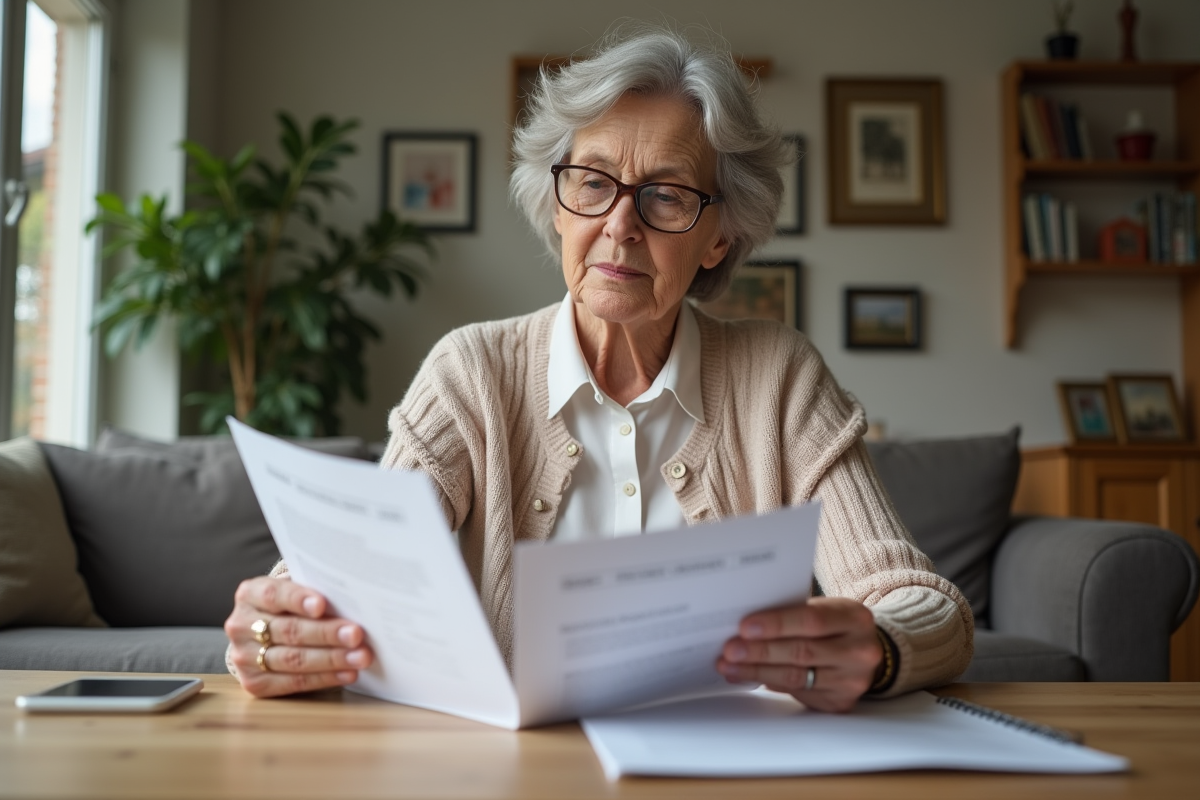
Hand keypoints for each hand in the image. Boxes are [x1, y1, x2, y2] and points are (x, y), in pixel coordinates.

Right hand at [225, 576, 373, 697]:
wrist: (261, 634)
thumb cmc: (288, 606)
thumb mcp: (293, 590)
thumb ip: (312, 591)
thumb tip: (351, 600)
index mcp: (249, 594)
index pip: (273, 594)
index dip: (298, 599)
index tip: (322, 605)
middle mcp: (241, 625)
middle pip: (288, 630)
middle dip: (326, 633)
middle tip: (356, 634)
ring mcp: (244, 657)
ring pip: (292, 659)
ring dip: (331, 659)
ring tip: (359, 657)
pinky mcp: (254, 683)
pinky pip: (294, 683)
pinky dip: (325, 678)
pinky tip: (347, 673)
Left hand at [716, 597, 882, 712]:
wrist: (863, 651)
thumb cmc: (833, 625)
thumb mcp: (824, 609)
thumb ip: (793, 614)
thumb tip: (746, 627)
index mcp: (854, 618)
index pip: (812, 620)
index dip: (776, 624)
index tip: (745, 627)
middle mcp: (859, 651)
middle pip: (801, 652)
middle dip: (760, 651)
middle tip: (729, 649)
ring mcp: (852, 680)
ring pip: (796, 677)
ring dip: (757, 671)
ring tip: (729, 666)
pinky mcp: (840, 702)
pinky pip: (798, 693)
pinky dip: (768, 683)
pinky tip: (748, 677)